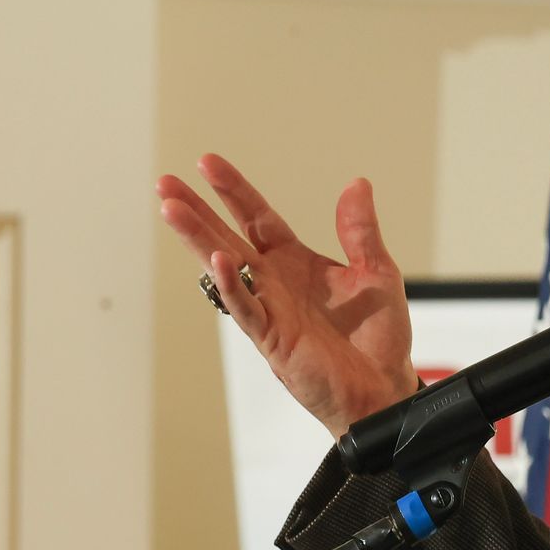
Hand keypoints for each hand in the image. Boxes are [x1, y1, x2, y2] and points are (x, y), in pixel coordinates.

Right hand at [158, 155, 416, 439]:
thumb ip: (361, 231)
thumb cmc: (377, 336)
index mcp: (295, 261)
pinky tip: (218, 260)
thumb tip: (357, 185)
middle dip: (196, 210)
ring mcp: (269, 309)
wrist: (384, 386)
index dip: (234, 191)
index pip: (256, 217)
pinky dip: (233, 285)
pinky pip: (247, 308)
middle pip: (226, 237)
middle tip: (165, 183)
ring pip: (224, 269)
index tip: (207, 162)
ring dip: (198, 239)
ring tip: (171, 210)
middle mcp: (275, 282)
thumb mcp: (377, 272)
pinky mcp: (273, 338)